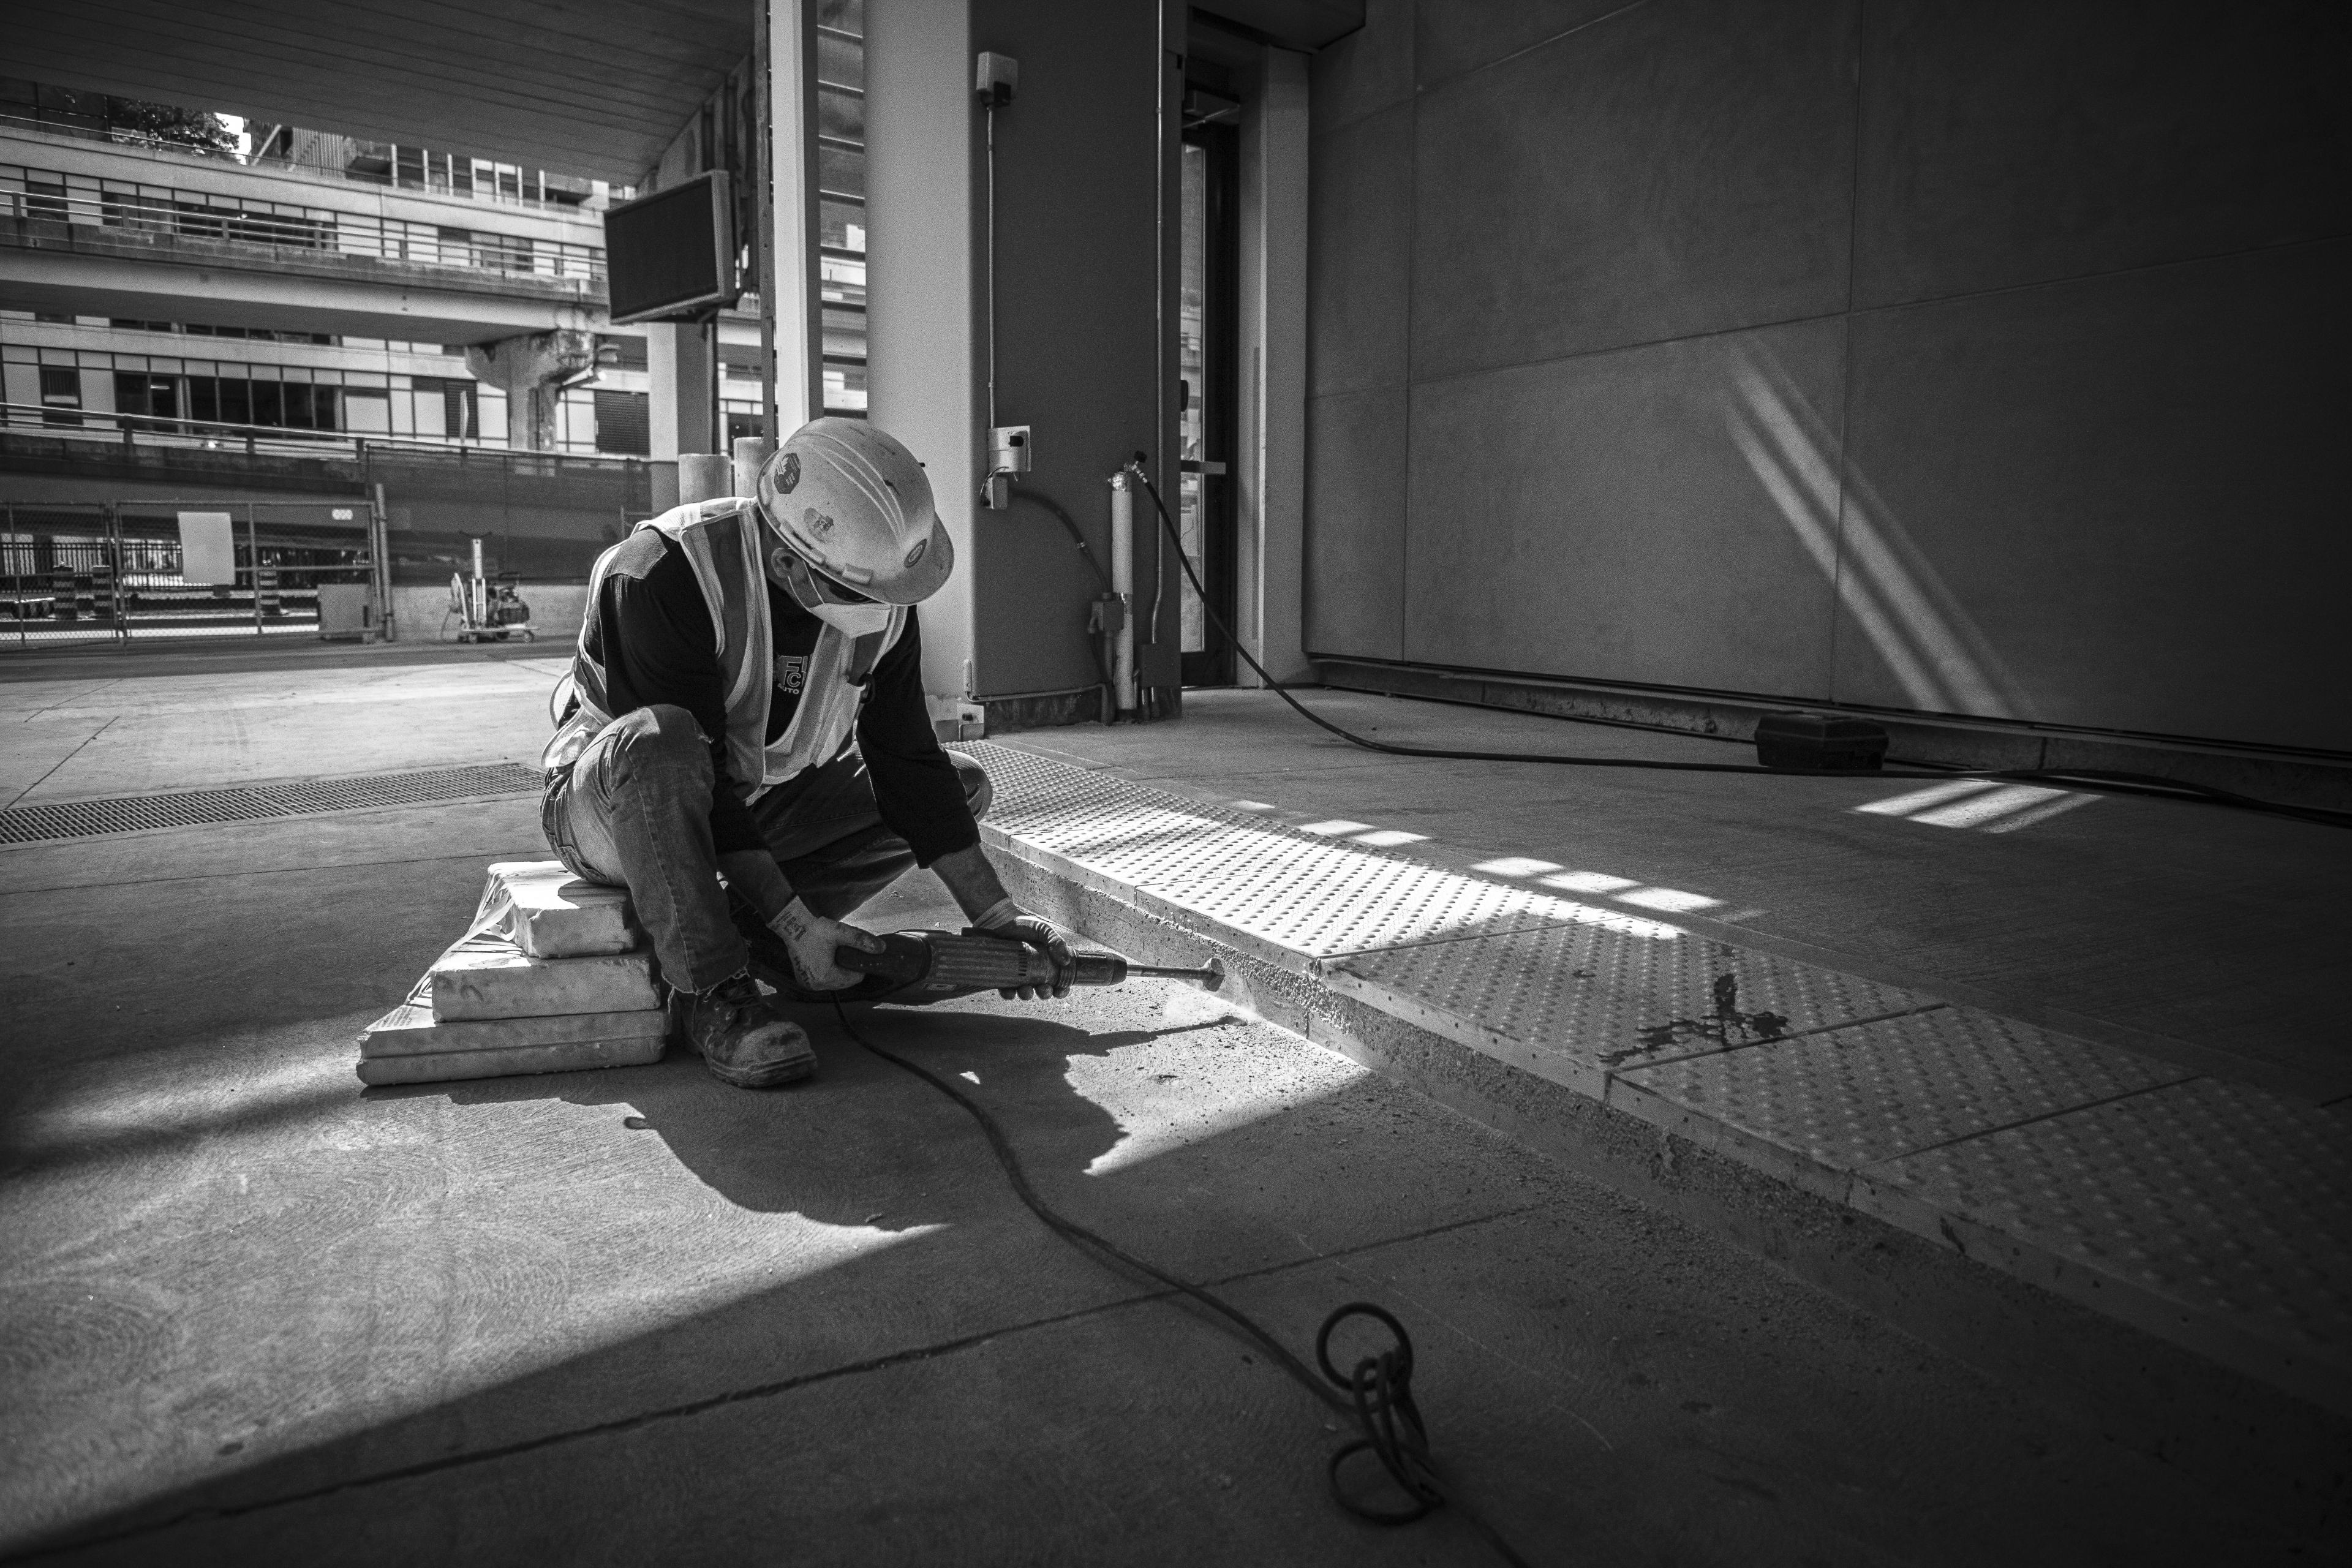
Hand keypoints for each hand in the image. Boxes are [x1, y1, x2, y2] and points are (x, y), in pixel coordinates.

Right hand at [769, 898, 884, 992]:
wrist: (793, 926)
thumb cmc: (815, 929)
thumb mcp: (840, 932)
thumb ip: (861, 940)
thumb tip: (881, 948)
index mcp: (825, 976)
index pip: (854, 979)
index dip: (860, 966)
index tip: (858, 954)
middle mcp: (816, 985)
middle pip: (845, 982)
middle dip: (849, 969)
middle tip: (847, 952)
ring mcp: (808, 984)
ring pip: (835, 982)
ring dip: (840, 971)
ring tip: (838, 955)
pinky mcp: (803, 980)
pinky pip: (824, 980)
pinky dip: (829, 972)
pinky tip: (830, 959)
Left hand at [978, 905, 1072, 999]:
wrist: (1001, 920)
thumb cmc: (1025, 925)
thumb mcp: (1044, 930)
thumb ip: (1056, 942)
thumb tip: (1066, 961)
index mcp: (1048, 964)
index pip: (1058, 982)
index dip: (1061, 990)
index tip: (1061, 990)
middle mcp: (1035, 972)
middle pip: (1043, 990)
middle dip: (1044, 993)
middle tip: (1043, 989)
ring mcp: (1019, 975)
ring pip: (1025, 993)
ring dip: (1027, 995)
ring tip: (1026, 990)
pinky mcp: (1004, 976)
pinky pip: (1007, 990)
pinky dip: (1009, 994)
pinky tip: (1010, 991)